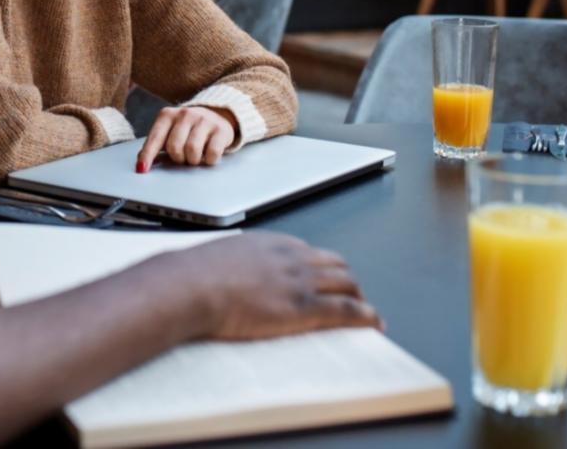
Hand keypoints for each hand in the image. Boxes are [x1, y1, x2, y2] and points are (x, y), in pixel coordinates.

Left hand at [136, 106, 236, 171]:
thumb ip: (156, 145)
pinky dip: (208, 160)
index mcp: (167, 115)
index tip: (142, 169)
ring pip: (192, 151)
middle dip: (177, 158)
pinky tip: (208, 155)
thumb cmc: (187, 129)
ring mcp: (204, 120)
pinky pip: (212, 153)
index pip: (155, 138)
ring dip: (192, 160)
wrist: (216, 114)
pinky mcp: (220, 129)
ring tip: (194, 156)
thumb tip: (141, 163)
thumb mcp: (169, 131)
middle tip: (182, 157)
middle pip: (174, 147)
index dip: (148, 155)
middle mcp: (185, 114)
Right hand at [172, 231, 381, 341]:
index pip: (308, 252)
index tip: (323, 278)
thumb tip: (219, 276)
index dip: (321, 267)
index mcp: (269, 243)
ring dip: (359, 297)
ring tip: (365, 311)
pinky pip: (347, 309)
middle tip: (351, 295)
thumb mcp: (215, 261)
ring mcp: (300, 281)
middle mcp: (291, 257)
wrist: (191, 285)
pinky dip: (366, 315)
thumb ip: (229, 266)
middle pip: (335, 264)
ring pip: (347, 283)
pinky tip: (375, 323)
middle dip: (347, 280)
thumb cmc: (192, 276)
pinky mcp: (304, 307)